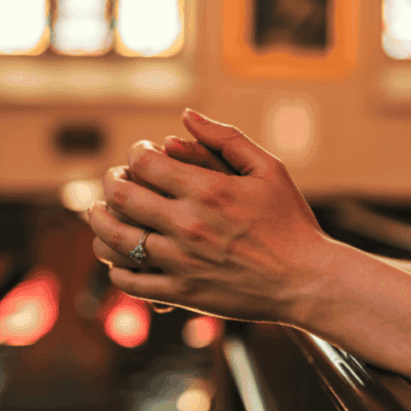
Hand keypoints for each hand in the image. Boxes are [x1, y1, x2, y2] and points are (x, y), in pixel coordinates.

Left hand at [89, 109, 328, 323]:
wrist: (308, 281)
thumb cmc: (292, 223)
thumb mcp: (271, 170)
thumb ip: (227, 139)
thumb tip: (187, 115)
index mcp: (208, 191)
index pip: (143, 162)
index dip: (135, 153)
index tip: (142, 155)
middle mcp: (188, 225)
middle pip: (119, 196)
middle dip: (112, 181)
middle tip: (118, 180)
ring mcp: (181, 262)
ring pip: (113, 240)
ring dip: (101, 223)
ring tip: (104, 216)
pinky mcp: (182, 294)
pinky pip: (129, 281)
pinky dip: (117, 267)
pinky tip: (123, 257)